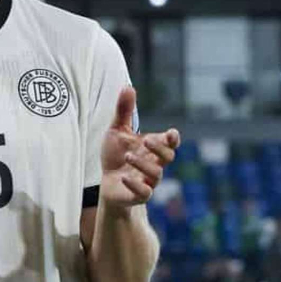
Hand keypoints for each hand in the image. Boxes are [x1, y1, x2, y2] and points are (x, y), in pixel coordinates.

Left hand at [100, 86, 179, 208]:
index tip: (171, 133)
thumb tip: (128, 86)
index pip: (171, 143)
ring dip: (143, 164)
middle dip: (160, 148)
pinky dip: (136, 185)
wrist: (106, 183)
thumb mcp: (117, 130)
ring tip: (127, 156)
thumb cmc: (115, 155)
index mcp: (153, 148)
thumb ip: (124, 111)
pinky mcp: (139, 195)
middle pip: (168, 157)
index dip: (173, 138)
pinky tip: (124, 177)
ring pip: (157, 174)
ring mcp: (148, 180)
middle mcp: (155, 163)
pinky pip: (145, 193)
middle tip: (145, 139)